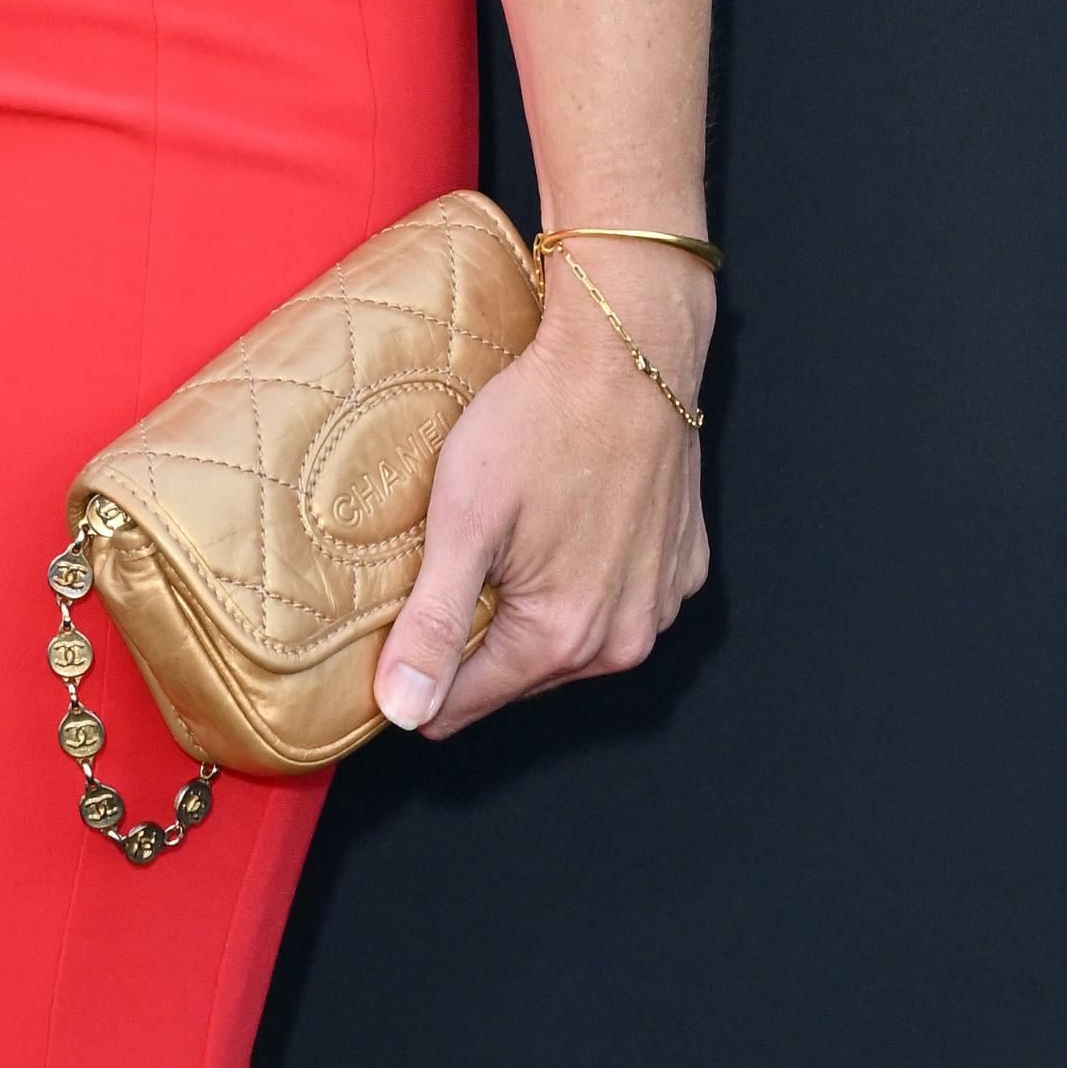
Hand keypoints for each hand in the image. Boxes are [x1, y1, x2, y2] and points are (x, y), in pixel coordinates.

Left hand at [374, 252, 712, 735]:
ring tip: (497, 556)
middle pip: (520, 672)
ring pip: (573, 640)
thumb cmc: (536, 423)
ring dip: (533, 613)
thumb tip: (402, 712)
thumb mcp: (462, 520)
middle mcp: (622, 640)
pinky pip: (620, 600)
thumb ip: (431, 623)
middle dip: (476, 642)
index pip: (466, 702)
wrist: (625, 355)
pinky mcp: (681, 567)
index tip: (385, 661)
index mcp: (561, 638)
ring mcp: (660, 605)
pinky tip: (558, 535)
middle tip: (437, 585)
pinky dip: (586, 582)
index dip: (416, 682)